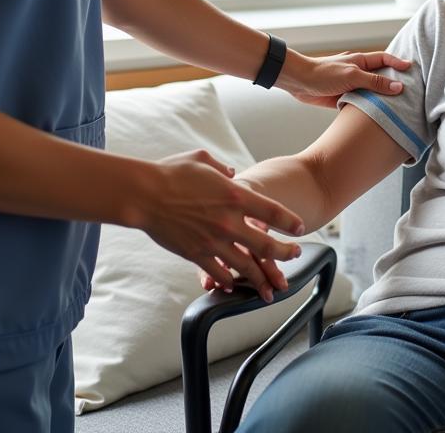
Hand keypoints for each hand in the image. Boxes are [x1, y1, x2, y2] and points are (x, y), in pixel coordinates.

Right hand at [137, 149, 304, 298]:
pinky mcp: (196, 254)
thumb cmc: (172, 172)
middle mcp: (229, 221)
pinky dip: (230, 279)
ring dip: (263, 276)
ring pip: (246, 265)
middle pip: (267, 245)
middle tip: (295, 255)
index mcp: (235, 195)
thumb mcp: (203, 160)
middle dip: (286, 253)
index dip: (290, 222)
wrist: (144, 194)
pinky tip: (235, 283)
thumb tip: (232, 174)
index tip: (300, 228)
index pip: (273, 212)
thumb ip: (222, 169)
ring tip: (273, 284)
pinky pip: (219, 271)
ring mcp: (213, 241)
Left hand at [277, 50, 412, 107]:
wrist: (298, 82)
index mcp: (360, 61)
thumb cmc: (323, 73)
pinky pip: (360, 103)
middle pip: (380, 76)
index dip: (398, 63)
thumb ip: (375, 82)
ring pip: (371, 92)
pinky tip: (377, 117)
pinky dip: (369, 109)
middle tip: (411, 92)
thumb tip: (398, 86)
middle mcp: (357, 72)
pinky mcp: (343, 98)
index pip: (384, 59)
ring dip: (381, 99)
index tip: (412, 69)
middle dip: (394, 82)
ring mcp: (351, 85)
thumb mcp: (352, 76)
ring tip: (399, 108)